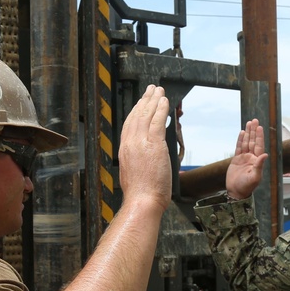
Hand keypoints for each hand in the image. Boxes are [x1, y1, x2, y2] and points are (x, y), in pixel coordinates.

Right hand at [118, 85, 171, 212]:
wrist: (141, 201)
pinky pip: (157, 121)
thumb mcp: (135, 175)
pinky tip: (164, 101)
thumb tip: (147, 161)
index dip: (135, 112)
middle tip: (150, 90)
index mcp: (125, 151)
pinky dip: (161, 109)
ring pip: (146, 115)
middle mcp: (130, 144)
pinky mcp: (153, 144)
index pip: (129, 126)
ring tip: (158, 90)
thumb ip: (139, 163)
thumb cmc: (141, 195)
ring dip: (153, 100)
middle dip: (144, 101)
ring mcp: (141, 143)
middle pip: (136, 116)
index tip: (140, 104)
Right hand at [225, 119, 268, 199]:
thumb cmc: (247, 186)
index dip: (259, 136)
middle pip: (253, 141)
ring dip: (248, 133)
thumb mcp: (255, 177)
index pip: (259, 146)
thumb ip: (259, 165)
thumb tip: (265, 155)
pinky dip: (240, 140)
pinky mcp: (236, 160)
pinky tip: (242, 133)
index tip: (259, 127)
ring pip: (246, 143)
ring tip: (249, 123)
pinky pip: (238, 148)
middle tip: (254, 120)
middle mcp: (252, 157)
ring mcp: (244, 158)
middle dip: (254, 131)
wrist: (236, 192)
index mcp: (257, 161)